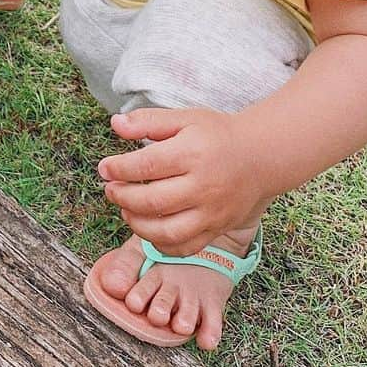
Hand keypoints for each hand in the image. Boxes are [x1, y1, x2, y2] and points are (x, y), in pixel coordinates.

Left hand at [97, 108, 271, 255]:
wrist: (260, 157)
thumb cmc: (217, 135)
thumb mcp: (184, 118)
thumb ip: (148, 121)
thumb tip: (115, 124)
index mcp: (192, 154)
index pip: (146, 165)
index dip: (119, 169)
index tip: (105, 168)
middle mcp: (203, 187)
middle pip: (153, 201)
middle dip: (123, 197)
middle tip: (111, 190)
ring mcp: (212, 212)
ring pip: (167, 232)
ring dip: (137, 225)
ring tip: (126, 210)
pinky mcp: (217, 228)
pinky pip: (186, 247)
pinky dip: (162, 245)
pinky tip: (148, 230)